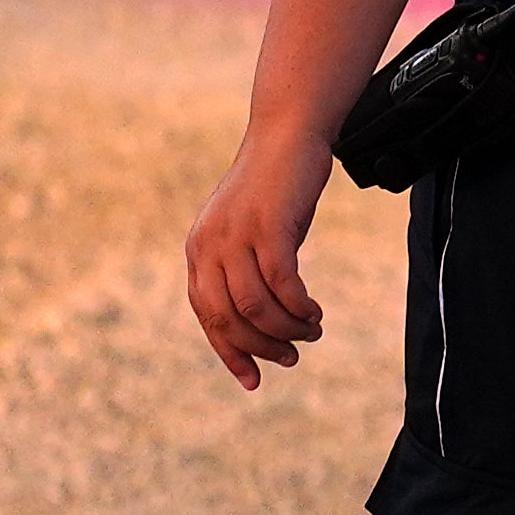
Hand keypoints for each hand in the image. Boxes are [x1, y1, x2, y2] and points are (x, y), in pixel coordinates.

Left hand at [184, 134, 330, 390]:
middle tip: (291, 357)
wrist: (288, 135)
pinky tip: (314, 312)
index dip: (229, 352)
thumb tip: (259, 316)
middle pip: (229, 318)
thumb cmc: (275, 186)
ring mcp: (236, 237)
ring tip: (311, 332)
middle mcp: (209, 247)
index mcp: (200, 252)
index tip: (254, 380)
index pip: (207, 317)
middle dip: (261, 347)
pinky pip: (281, 283)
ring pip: (256, 306)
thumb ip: (245, 267)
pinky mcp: (268, 228)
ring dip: (286, 329)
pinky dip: (299, 306)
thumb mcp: (251, 231)